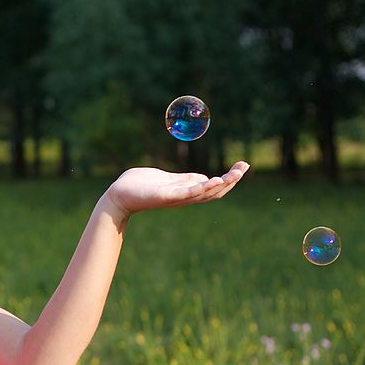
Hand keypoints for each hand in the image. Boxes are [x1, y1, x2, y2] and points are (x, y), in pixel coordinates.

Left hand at [103, 161, 249, 216]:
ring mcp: (175, 198)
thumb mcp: (168, 180)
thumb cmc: (140, 186)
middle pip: (214, 192)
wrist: (119, 195)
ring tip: (235, 174)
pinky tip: (212, 180)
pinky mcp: (165, 196)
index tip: (242, 167)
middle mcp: (184, 197)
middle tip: (245, 167)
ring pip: (204, 193)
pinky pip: (186, 193)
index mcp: (185, 191)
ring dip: (221, 184)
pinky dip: (200, 188)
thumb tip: (204, 178)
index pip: (213, 188)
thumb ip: (185, 180)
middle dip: (231, 180)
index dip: (229, 179)